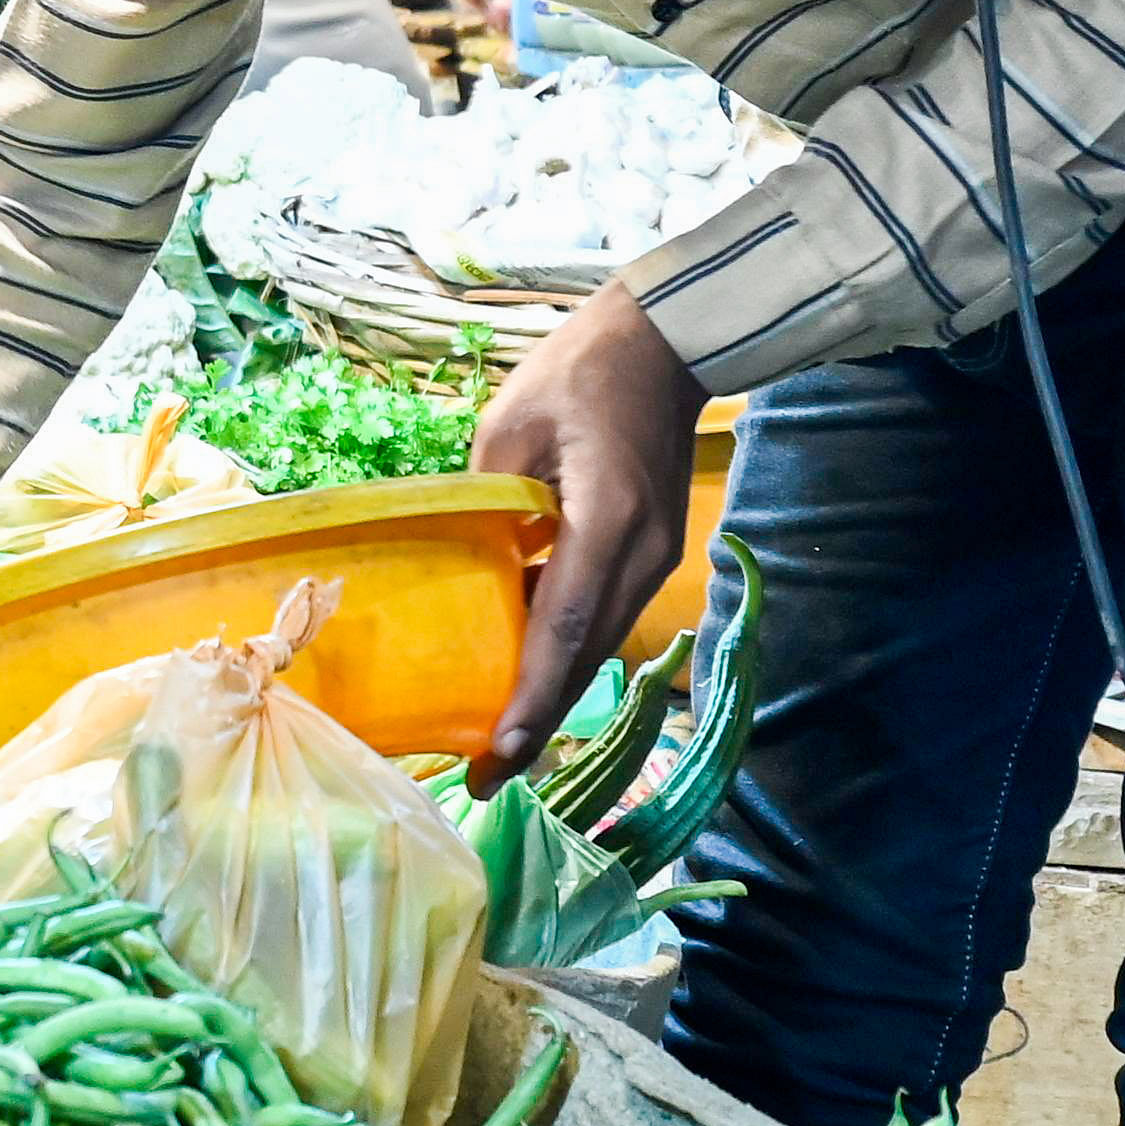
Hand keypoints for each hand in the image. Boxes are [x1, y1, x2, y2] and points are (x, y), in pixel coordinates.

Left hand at [469, 278, 704, 786]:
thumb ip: (486, 502)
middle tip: (483, 780)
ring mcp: (657, 559)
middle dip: (537, 723)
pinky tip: (526, 678)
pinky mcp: (654, 554)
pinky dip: (566, 656)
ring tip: (497, 747)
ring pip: (598, 646)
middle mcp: (643, 554)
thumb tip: (458, 568)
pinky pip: (604, 618)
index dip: (532, 697)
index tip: (500, 754)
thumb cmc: (579, 372)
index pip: (564, 626)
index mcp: (606, 519)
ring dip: (552, 695)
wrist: (666, 345)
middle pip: (586, 656)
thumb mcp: (510, 427)